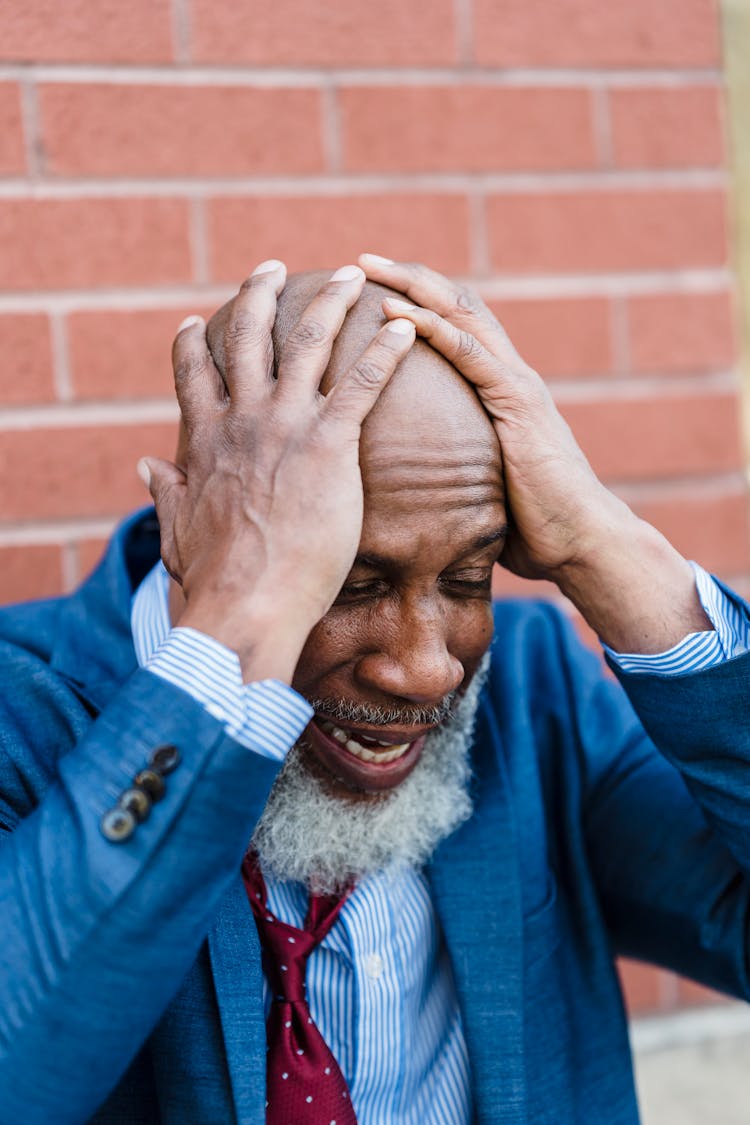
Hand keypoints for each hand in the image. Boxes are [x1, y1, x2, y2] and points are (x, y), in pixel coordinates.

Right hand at [139, 260, 415, 681]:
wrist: (249, 600)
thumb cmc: (214, 576)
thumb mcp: (176, 529)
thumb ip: (164, 491)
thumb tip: (145, 465)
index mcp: (206, 439)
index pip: (194, 372)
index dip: (195, 342)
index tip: (200, 320)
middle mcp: (243, 419)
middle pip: (251, 336)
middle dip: (262, 293)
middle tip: (275, 269)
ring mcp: (286, 426)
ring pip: (309, 341)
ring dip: (333, 301)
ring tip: (353, 274)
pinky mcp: (329, 444)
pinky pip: (363, 382)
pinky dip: (385, 350)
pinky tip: (405, 326)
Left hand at [359, 255, 618, 583]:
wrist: (579, 544)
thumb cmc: (528, 525)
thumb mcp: (479, 482)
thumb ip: (452, 463)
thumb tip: (408, 479)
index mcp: (500, 389)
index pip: (457, 326)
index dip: (417, 300)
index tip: (370, 285)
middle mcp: (511, 375)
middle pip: (457, 305)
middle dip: (410, 277)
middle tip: (362, 258)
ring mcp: (517, 385)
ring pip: (463, 315)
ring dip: (415, 287)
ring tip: (371, 270)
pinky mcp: (519, 405)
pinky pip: (471, 354)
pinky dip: (433, 329)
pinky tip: (397, 315)